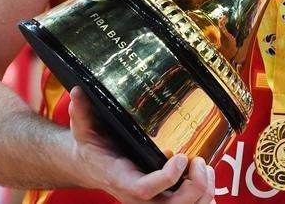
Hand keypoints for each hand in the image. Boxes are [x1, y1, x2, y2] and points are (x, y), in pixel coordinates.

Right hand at [67, 87, 215, 202]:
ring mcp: (152, 203)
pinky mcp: (162, 202)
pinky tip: (206, 179)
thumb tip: (78, 92)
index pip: (143, 190)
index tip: (182, 157)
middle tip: (198, 161)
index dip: (166, 178)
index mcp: (121, 179)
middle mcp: (139, 198)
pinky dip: (204, 199)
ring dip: (203, 192)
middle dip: (194, 187)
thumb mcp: (84, 131)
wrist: (91, 168)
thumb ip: (82, 114)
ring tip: (205, 167)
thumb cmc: (93, 149)